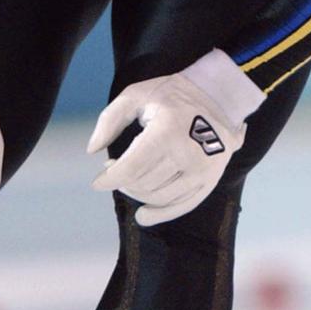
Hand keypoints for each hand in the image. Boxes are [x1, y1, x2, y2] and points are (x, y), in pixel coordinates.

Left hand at [88, 49, 265, 225]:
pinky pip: (182, 206)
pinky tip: (143, 216)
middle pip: (143, 183)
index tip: (97, 182)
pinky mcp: (210, 180)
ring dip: (137, 194)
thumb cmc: (172, 94)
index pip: (132, 167)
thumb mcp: (136, 94)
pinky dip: (160, 214)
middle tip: (114, 169)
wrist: (218, 96)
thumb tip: (92, 150)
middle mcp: (187, 154)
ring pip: (159, 197)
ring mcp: (201, 170)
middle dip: (122, 181)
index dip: (110, 179)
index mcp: (167, 130)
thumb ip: (110, 119)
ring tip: (128, 182)